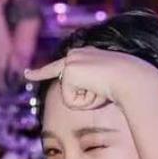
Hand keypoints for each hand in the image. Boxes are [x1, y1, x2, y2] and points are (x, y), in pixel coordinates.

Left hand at [24, 46, 157, 110]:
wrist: (131, 78)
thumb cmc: (124, 85)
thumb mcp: (106, 88)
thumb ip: (91, 92)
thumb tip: (87, 103)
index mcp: (85, 55)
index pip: (58, 66)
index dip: (40, 72)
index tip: (26, 74)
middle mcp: (75, 54)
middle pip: (65, 89)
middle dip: (83, 99)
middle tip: (101, 90)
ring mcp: (71, 61)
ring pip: (69, 96)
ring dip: (85, 100)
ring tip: (101, 88)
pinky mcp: (69, 71)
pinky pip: (71, 100)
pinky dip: (84, 101)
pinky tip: (96, 89)